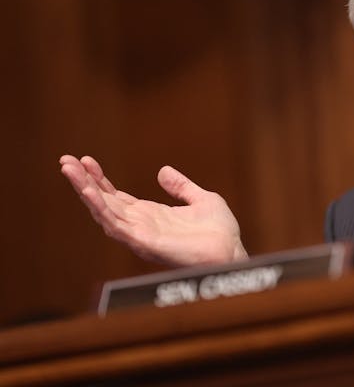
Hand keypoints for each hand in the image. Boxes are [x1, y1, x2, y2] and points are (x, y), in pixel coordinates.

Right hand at [59, 155, 247, 266]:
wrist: (231, 250)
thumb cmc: (220, 232)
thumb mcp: (201, 199)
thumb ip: (180, 187)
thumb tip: (162, 171)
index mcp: (151, 215)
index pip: (116, 197)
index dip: (100, 179)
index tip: (86, 160)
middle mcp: (140, 225)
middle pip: (104, 202)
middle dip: (83, 182)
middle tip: (65, 161)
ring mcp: (140, 235)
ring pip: (104, 212)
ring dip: (86, 192)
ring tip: (69, 170)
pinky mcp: (144, 242)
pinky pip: (117, 225)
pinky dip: (101, 208)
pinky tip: (89, 192)